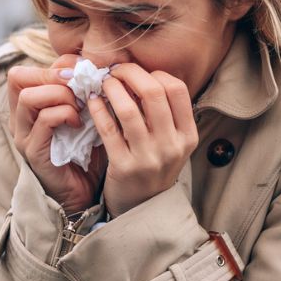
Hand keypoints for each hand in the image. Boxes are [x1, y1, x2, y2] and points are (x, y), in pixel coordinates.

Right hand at [7, 54, 106, 213]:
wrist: (84, 193)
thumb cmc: (85, 152)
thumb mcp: (84, 114)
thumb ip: (82, 91)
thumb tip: (93, 66)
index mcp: (27, 107)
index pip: (26, 70)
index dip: (55, 64)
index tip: (83, 71)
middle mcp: (19, 119)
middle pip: (18, 77)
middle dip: (53, 74)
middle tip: (78, 85)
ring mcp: (23, 135)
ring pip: (28, 97)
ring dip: (60, 94)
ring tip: (79, 105)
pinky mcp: (34, 151)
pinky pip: (44, 120)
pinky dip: (65, 114)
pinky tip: (80, 123)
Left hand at [86, 64, 198, 216]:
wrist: (142, 209)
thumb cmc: (154, 168)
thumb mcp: (172, 143)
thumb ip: (164, 114)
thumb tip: (141, 74)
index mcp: (187, 136)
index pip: (177, 89)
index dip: (155, 73)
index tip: (138, 73)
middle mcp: (172, 146)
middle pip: (153, 92)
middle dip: (131, 73)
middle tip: (116, 70)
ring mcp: (148, 158)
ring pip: (128, 109)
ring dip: (112, 88)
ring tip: (103, 83)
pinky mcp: (123, 167)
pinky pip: (108, 129)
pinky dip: (98, 109)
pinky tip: (93, 100)